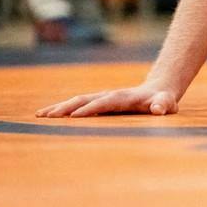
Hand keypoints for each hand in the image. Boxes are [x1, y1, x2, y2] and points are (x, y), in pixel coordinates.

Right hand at [36, 82, 179, 117]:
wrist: (158, 90)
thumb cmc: (163, 100)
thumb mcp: (166, 103)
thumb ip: (163, 105)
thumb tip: (158, 108)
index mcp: (123, 98)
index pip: (104, 103)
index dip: (91, 109)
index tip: (74, 117)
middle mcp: (109, 95)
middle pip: (84, 99)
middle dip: (66, 107)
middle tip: (47, 115)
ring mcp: (102, 98)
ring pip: (77, 101)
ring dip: (59, 107)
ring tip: (40, 115)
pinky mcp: (98, 102)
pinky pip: (77, 105)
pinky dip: (62, 109)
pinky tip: (47, 115)